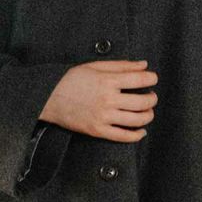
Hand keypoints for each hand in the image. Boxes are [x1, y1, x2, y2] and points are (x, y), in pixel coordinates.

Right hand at [39, 59, 157, 142]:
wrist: (48, 97)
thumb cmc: (70, 80)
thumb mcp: (95, 66)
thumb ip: (121, 65)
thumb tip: (143, 65)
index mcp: (107, 81)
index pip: (140, 79)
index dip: (151, 78)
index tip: (152, 79)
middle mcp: (108, 100)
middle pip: (143, 102)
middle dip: (152, 99)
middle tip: (151, 96)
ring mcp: (103, 117)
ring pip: (137, 120)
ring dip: (148, 116)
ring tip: (147, 112)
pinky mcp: (98, 130)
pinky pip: (123, 136)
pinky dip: (136, 135)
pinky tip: (141, 131)